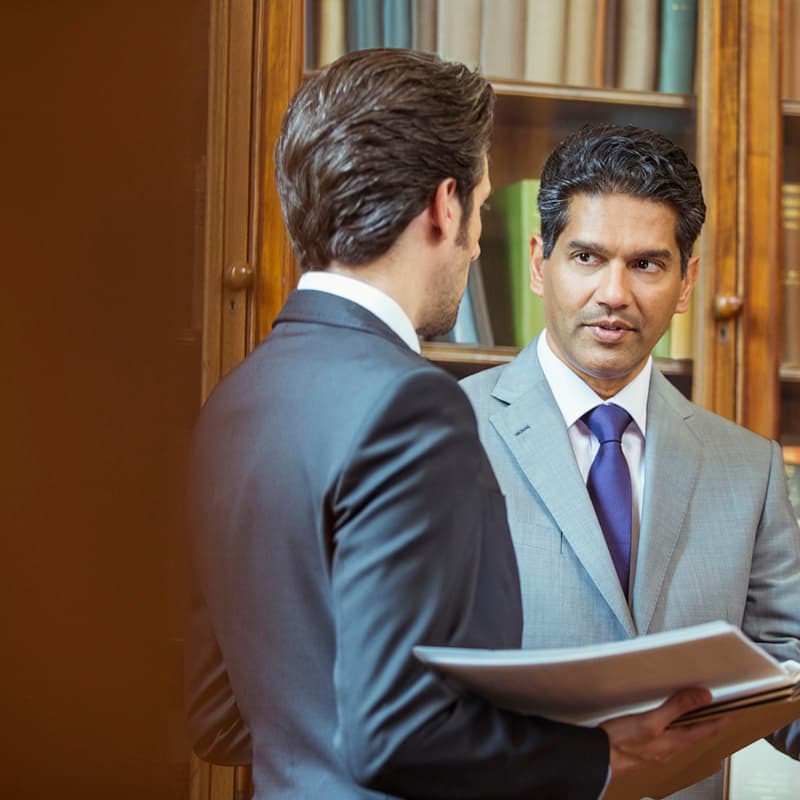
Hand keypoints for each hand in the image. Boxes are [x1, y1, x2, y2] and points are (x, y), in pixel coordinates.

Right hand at [600, 688, 727, 780]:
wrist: (598, 760)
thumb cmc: (621, 743)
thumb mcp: (651, 720)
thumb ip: (677, 707)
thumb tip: (703, 696)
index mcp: (675, 742)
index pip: (706, 730)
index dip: (719, 720)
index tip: (729, 711)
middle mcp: (669, 749)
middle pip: (695, 736)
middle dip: (707, 724)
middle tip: (715, 713)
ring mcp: (657, 752)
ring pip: (681, 738)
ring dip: (691, 727)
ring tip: (694, 717)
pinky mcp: (644, 751)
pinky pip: (667, 740)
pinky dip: (673, 730)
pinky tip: (665, 727)